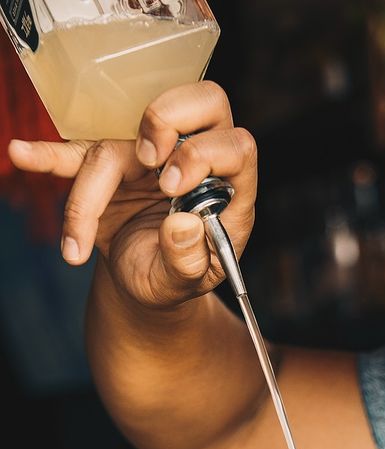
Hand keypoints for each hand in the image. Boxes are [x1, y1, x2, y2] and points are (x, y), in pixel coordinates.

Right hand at [7, 80, 255, 307]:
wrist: (146, 283)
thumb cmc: (174, 278)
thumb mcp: (183, 282)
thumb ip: (188, 260)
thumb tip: (183, 225)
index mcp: (228, 190)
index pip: (235, 147)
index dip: (205, 156)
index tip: (172, 187)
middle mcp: (196, 160)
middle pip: (200, 104)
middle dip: (167, 120)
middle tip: (147, 160)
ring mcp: (153, 155)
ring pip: (122, 140)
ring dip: (91, 189)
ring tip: (78, 240)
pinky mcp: (112, 163)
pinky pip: (77, 152)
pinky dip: (49, 156)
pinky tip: (23, 155)